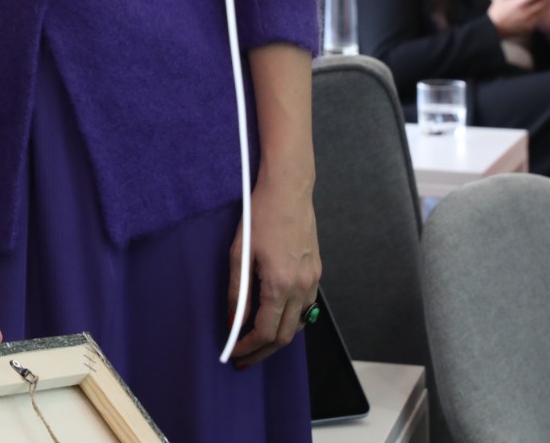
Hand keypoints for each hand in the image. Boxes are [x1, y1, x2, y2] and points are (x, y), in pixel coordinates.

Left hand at [226, 172, 320, 367]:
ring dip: (277, 338)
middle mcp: (300, 287)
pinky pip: (306, 307)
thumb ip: (238, 291)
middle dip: (262, 352)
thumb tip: (234, 320)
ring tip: (256, 343)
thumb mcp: (239, 253)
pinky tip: (276, 318)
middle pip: (284, 336)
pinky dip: (290, 320)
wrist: (289, 191)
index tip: (234, 354)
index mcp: (279, 285)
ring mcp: (312, 281)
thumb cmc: (260, 217)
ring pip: (298, 324)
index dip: (248, 347)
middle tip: (243, 359)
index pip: (265, 332)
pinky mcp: (316, 272)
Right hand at [487, 0, 549, 36]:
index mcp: (518, 4)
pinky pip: (540, 16)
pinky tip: (545, 4)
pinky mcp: (530, 27)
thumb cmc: (497, 11)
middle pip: (545, 2)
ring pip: (545, 10)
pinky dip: (544, 9)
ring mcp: (529, 21)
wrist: (493, 30)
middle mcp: (526, 13)